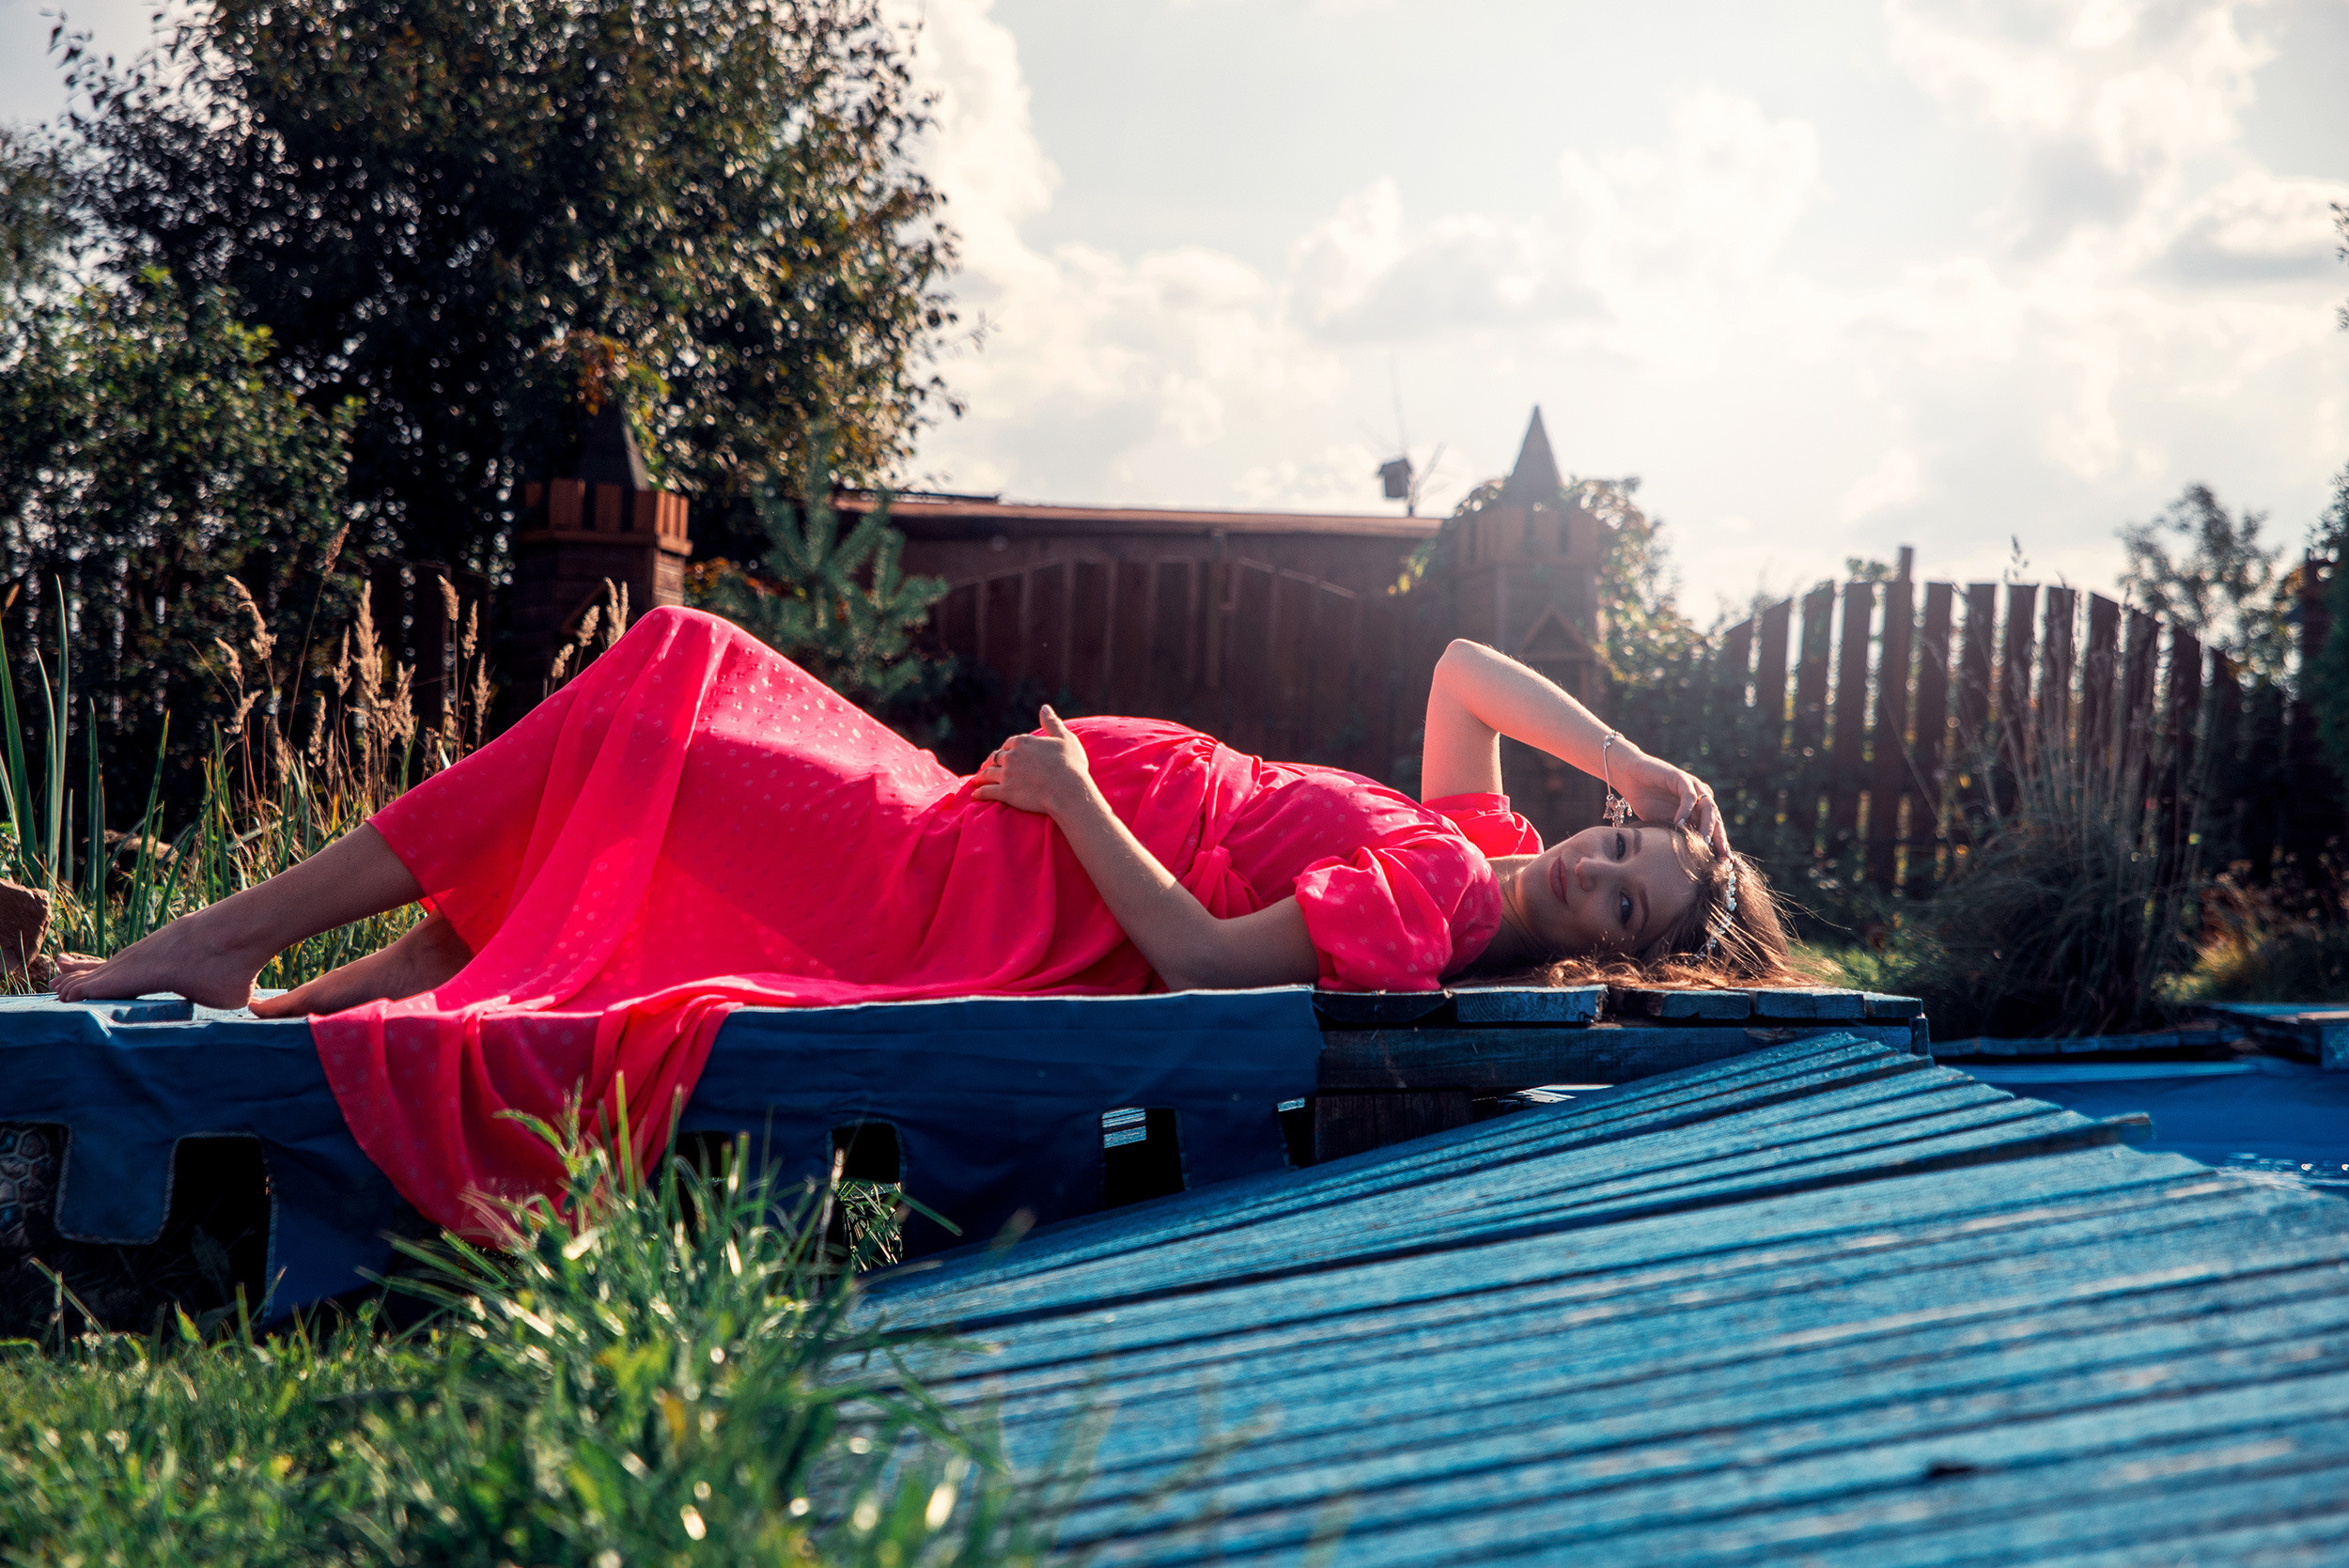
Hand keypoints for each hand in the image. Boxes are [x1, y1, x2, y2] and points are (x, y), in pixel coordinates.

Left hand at [973, 706, 1093, 816]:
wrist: (1068, 790)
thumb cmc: (1070, 764)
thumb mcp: (1064, 738)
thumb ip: (1051, 722)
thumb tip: (1044, 707)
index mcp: (1022, 742)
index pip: (1009, 744)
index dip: (1007, 749)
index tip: (1005, 754)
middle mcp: (1011, 756)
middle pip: (996, 758)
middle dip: (991, 762)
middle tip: (987, 766)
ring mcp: (1006, 774)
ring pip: (987, 774)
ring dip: (980, 776)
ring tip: (976, 780)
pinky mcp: (1004, 792)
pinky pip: (986, 792)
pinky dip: (979, 792)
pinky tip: (975, 794)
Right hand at [1619, 746, 1729, 855]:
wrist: (1629, 777)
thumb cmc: (1646, 801)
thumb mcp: (1664, 824)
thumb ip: (1678, 835)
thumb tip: (1689, 860)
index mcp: (1699, 809)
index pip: (1714, 828)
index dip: (1719, 845)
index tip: (1724, 863)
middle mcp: (1700, 797)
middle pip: (1716, 819)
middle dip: (1719, 838)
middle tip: (1721, 856)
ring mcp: (1692, 786)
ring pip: (1708, 808)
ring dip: (1707, 826)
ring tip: (1703, 842)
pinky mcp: (1681, 778)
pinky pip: (1688, 796)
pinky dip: (1685, 811)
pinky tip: (1679, 824)